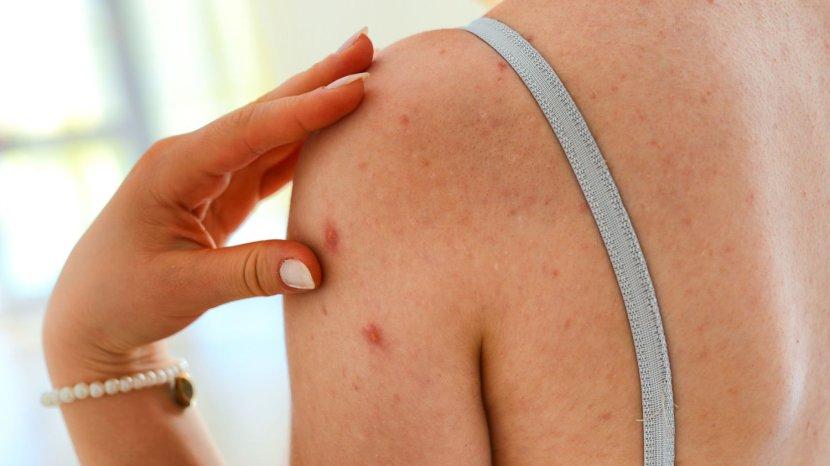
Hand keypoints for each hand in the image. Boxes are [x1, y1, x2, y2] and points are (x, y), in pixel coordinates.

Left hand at [43, 30, 372, 380]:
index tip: (356, 88)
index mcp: (175, 169)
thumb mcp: (183, 288)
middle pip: (264, 112)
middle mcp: (193, 159)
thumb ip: (251, 274)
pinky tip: (333, 130)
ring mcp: (208, 174)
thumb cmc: (123, 299)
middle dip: (316, 80)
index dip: (306, 110)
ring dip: (315, 105)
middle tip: (365, 46)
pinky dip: (305, 144)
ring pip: (272, 132)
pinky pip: (271, 163)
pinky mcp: (222, 194)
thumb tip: (317, 267)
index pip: (251, 130)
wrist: (92, 317)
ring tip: (359, 77)